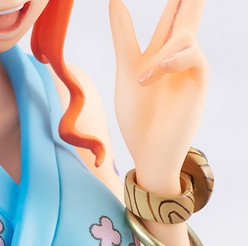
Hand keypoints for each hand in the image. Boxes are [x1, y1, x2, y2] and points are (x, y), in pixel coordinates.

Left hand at [109, 0, 207, 192]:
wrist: (149, 153)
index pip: (170, 16)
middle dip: (190, 0)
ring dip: (160, 54)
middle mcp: (177, 57)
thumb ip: (123, 36)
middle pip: (188, 15)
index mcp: (159, 55)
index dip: (175, 0)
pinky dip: (172, 60)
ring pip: (184, 34)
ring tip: (142, 81)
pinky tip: (154, 74)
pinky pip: (193, 54)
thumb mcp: (125, 71)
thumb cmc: (137, 119)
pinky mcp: (198, 80)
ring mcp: (189, 68)